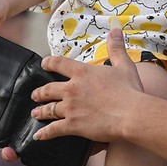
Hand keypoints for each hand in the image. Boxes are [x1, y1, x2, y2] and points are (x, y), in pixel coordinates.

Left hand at [28, 25, 143, 141]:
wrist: (131, 114)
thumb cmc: (129, 90)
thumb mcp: (124, 65)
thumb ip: (116, 48)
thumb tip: (115, 29)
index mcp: (82, 72)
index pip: (59, 63)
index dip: (49, 63)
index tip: (43, 64)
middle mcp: (72, 89)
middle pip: (48, 89)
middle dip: (40, 92)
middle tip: (35, 94)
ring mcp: (71, 108)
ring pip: (49, 109)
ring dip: (40, 111)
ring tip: (35, 113)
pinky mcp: (73, 125)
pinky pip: (54, 129)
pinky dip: (45, 133)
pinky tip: (39, 136)